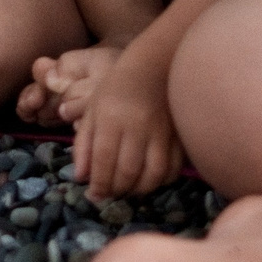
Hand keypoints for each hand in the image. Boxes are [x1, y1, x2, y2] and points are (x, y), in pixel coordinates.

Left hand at [74, 50, 184, 200]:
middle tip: (109, 193)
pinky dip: (162, 182)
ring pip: (153, 175)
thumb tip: (81, 177)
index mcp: (111, 118)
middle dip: (116, 190)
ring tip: (128, 189)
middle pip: (127, 171)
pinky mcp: (179, 135)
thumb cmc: (117, 88)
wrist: (154, 66)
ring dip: (139, 190)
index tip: (94, 195)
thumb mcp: (92, 110)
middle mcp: (138, 126)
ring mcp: (162, 131)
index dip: (98, 183)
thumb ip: (83, 144)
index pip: (103, 159)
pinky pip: (174, 168)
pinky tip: (150, 180)